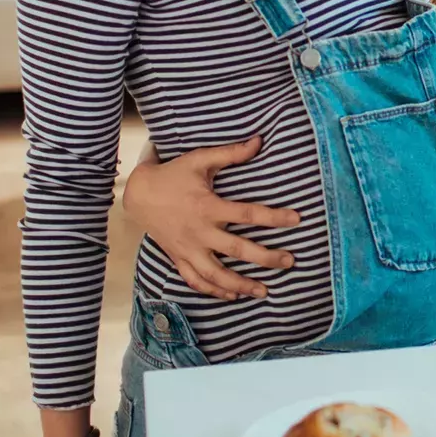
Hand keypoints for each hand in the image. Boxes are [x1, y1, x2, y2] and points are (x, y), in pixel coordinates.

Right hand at [121, 138, 300, 299]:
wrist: (138, 194)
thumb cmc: (173, 175)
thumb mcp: (200, 160)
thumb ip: (230, 153)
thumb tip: (259, 140)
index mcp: (208, 206)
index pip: (248, 213)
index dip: (274, 217)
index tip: (297, 220)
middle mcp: (199, 232)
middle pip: (237, 249)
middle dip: (266, 258)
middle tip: (289, 261)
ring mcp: (188, 249)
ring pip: (216, 274)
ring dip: (241, 284)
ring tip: (264, 291)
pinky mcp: (179, 258)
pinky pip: (196, 280)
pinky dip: (214, 291)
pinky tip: (232, 296)